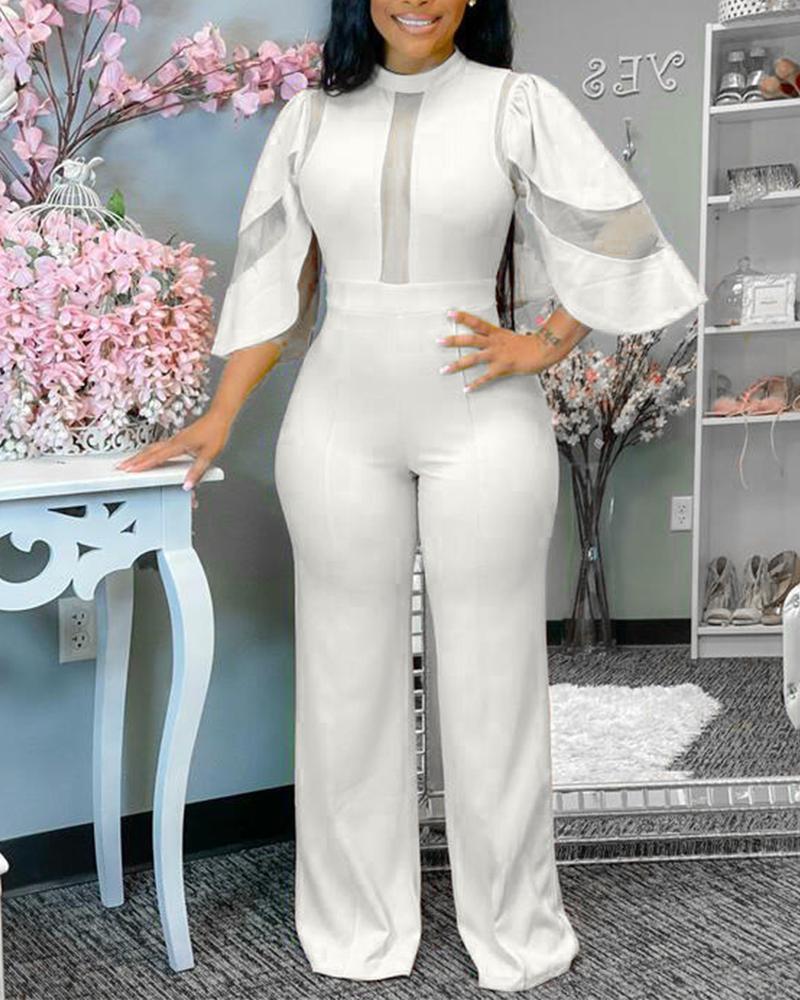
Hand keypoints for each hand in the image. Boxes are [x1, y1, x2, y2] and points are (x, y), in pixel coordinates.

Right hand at [114, 411, 231, 489]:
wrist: (219, 417)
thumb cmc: (215, 432)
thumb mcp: (209, 455)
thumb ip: (197, 471)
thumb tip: (187, 485)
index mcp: (179, 445)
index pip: (156, 457)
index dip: (142, 465)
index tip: (129, 470)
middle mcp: (174, 441)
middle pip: (149, 451)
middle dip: (134, 460)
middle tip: (121, 467)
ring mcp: (175, 439)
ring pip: (153, 448)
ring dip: (140, 455)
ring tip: (130, 462)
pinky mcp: (178, 439)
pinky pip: (159, 446)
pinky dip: (150, 452)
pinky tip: (150, 455)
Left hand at [439, 310, 558, 391]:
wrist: (543, 350)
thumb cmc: (528, 345)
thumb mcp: (509, 337)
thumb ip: (496, 338)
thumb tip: (487, 339)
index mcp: (496, 333)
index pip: (477, 322)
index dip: (463, 317)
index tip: (450, 314)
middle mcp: (494, 342)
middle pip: (470, 339)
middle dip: (453, 341)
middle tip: (439, 341)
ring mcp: (497, 355)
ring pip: (473, 359)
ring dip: (457, 365)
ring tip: (444, 369)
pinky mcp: (502, 368)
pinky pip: (486, 377)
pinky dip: (476, 384)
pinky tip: (466, 388)